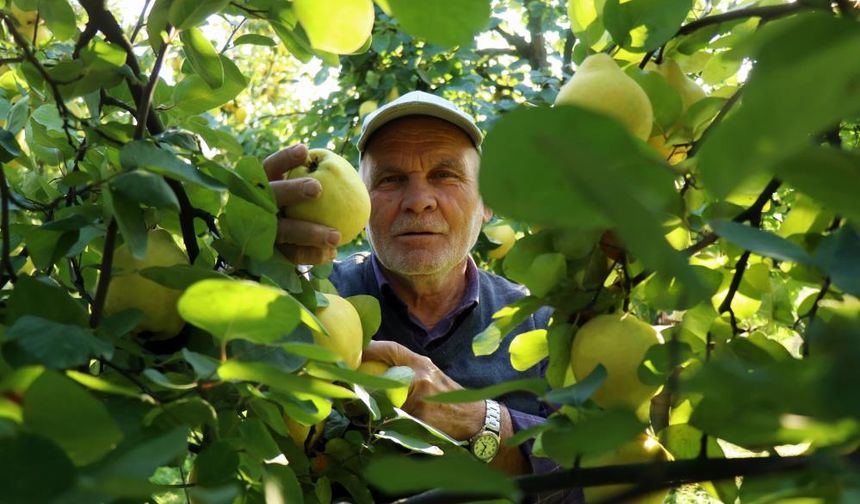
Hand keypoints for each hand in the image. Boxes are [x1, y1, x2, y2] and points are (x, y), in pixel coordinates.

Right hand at [264, 144, 340, 264]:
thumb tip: (339, 167)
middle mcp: (257, 207)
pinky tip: (331, 254)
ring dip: (309, 233)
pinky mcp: (270, 255)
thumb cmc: (291, 210)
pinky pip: (292, 255)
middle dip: (292, 190)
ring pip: (283, 231)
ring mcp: (261, 232)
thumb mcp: (292, 194)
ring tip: (336, 237)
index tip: (305, 150)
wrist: (266, 245)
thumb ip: (309, 182)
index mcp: (263, 187)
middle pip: (272, 196)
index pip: (269, 167)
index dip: (284, 159)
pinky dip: (312, 255)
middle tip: (317, 188)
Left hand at [362, 340, 483, 439]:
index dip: (371, 348)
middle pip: (381, 376)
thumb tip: (377, 371)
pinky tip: (378, 425)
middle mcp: (420, 377)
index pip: (392, 348)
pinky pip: (393, 418)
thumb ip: (408, 371)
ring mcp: (419, 398)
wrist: (475, 419)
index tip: (355, 351)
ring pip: (384, 399)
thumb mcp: (432, 376)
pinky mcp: (419, 418)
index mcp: (422, 364)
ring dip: (370, 405)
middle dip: (364, 382)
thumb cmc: (451, 398)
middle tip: (349, 385)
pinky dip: (384, 421)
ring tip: (357, 409)